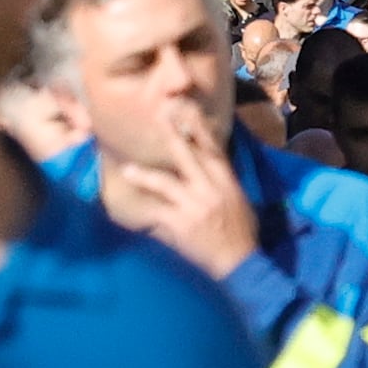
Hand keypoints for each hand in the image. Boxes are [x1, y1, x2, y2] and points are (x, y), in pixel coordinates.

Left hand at [94, 102, 259, 274]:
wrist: (239, 261)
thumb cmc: (240, 230)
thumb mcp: (237, 199)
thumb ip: (219, 180)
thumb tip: (198, 164)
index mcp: (227, 180)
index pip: (212, 147)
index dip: (198, 126)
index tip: (185, 106)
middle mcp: (211, 188)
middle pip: (188, 155)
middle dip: (172, 134)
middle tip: (157, 116)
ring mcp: (195, 206)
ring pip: (166, 183)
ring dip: (145, 176)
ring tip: (128, 170)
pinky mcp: (182, 224)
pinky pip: (158, 213)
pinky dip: (145, 211)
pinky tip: (130, 211)